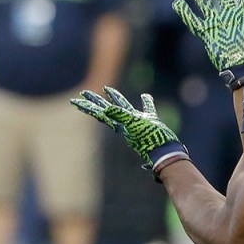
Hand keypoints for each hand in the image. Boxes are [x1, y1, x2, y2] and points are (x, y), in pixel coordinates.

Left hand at [71, 87, 187, 170]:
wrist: (166, 153)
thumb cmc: (150, 140)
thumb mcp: (134, 125)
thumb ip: (120, 116)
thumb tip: (105, 110)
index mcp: (120, 123)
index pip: (100, 112)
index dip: (89, 105)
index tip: (77, 99)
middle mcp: (126, 123)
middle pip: (106, 109)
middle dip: (95, 101)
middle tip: (83, 93)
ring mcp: (138, 123)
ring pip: (124, 107)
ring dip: (116, 99)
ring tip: (108, 90)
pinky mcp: (150, 122)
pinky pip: (147, 109)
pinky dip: (146, 102)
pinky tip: (145, 96)